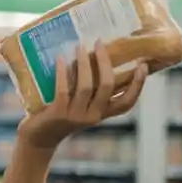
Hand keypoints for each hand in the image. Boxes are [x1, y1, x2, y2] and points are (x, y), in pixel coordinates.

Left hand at [17, 40, 147, 149]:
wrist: (38, 139)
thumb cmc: (60, 116)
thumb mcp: (80, 106)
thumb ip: (89, 90)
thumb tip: (93, 57)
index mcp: (101, 113)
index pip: (126, 103)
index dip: (137, 85)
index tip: (143, 65)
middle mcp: (92, 116)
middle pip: (107, 86)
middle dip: (105, 62)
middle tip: (99, 43)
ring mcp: (75, 116)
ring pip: (86, 86)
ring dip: (84, 63)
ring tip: (79, 46)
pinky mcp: (58, 114)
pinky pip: (63, 89)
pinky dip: (62, 72)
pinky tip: (59, 58)